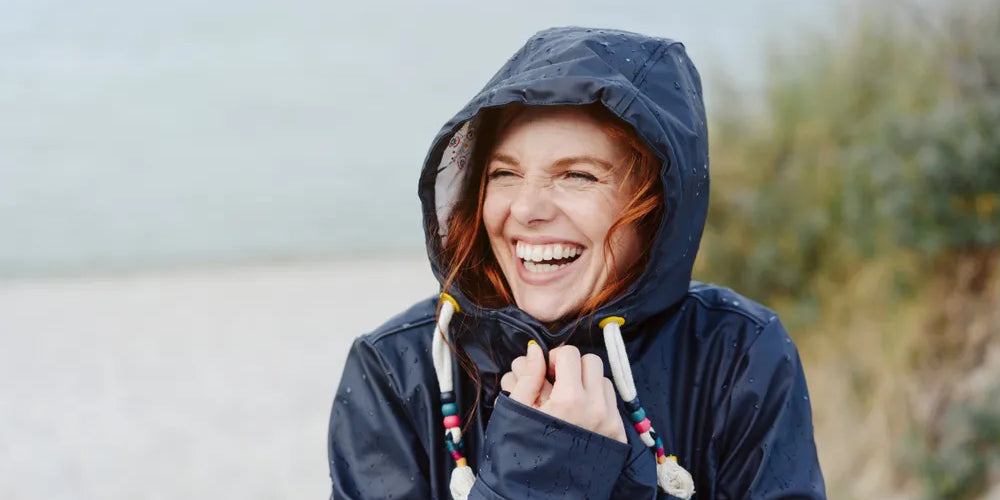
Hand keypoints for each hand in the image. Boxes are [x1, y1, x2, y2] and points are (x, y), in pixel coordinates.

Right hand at [500, 342, 625, 442]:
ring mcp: (610, 422)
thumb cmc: (523, 451)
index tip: (545, 371)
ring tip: (569, 400)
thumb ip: (528, 376)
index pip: (570, 354)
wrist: (542, 494)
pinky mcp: (618, 435)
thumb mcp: (517, 411)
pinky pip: (612, 403)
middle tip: (557, 382)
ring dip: (587, 383)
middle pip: (591, 361)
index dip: (554, 358)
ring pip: (604, 381)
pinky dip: (598, 401)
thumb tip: (535, 351)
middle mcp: (596, 408)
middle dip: (573, 366)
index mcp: (569, 400)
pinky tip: (581, 415)